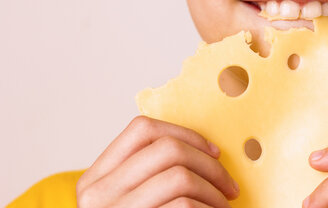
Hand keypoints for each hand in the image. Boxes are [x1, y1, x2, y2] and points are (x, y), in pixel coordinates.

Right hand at [76, 116, 239, 207]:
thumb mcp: (129, 201)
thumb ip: (149, 176)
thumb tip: (202, 150)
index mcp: (96, 178)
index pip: (141, 129)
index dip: (185, 134)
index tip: (212, 151)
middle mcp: (98, 194)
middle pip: (167, 149)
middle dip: (210, 164)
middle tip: (229, 185)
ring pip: (179, 176)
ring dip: (213, 190)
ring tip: (223, 206)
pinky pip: (184, 206)